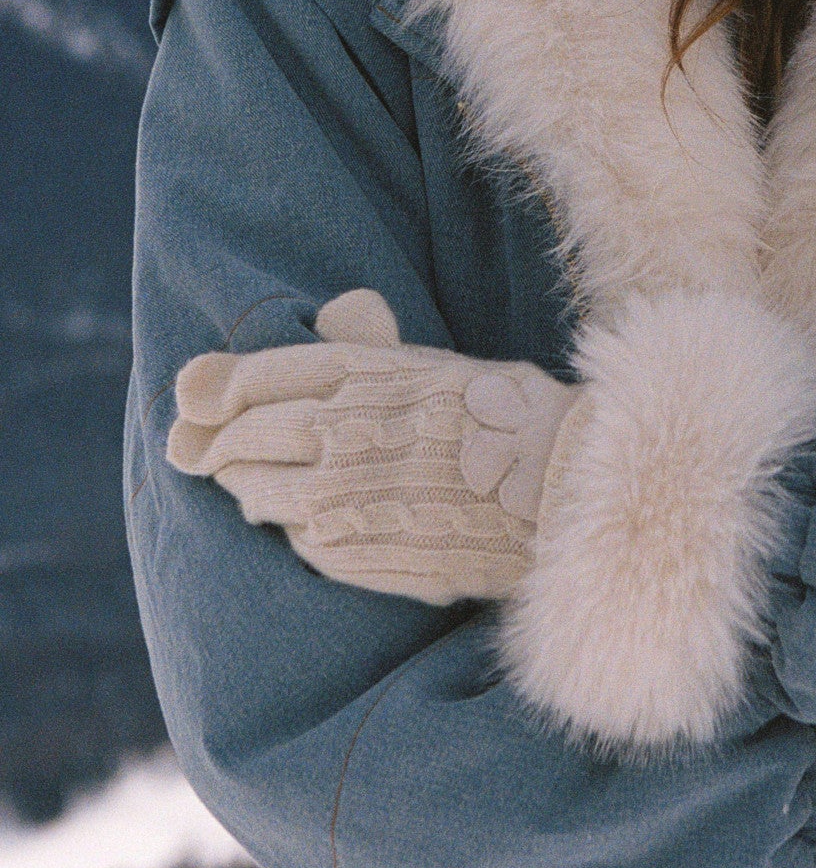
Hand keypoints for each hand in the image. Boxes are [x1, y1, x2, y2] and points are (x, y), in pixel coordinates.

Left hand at [167, 290, 579, 602]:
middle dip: (219, 443)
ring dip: (249, 488)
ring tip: (251, 487)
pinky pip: (298, 541)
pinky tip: (312, 523)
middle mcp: (341, 430)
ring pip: (259, 493)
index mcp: (363, 373)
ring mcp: (343, 496)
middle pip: (243, 436)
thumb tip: (327, 315)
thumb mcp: (439, 363)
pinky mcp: (355, 551)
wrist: (564, 495)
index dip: (218, 389)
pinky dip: (295, 530)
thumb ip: (373, 346)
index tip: (200, 401)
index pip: (256, 377)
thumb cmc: (512, 420)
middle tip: (205, 450)